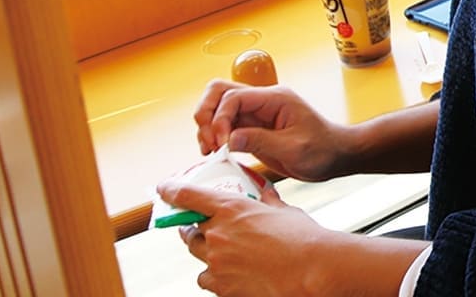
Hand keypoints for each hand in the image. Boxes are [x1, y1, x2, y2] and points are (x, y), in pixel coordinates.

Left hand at [161, 179, 329, 296]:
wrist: (312, 272)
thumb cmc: (304, 238)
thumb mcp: (285, 211)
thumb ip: (268, 201)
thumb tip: (265, 191)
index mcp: (231, 209)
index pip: (188, 196)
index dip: (171, 191)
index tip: (163, 189)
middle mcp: (217, 235)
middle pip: (189, 231)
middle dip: (191, 228)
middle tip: (196, 226)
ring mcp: (217, 263)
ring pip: (198, 256)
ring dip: (204, 252)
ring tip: (218, 252)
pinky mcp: (222, 287)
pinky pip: (207, 279)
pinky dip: (214, 275)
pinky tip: (229, 273)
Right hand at [194, 80, 347, 181]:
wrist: (336, 156)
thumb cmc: (322, 150)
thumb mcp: (293, 149)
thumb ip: (260, 142)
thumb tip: (229, 139)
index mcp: (275, 98)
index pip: (234, 96)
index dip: (220, 119)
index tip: (222, 144)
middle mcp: (262, 101)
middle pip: (219, 91)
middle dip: (206, 115)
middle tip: (208, 143)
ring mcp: (256, 113)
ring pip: (218, 106)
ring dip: (206, 126)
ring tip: (209, 150)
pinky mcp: (252, 127)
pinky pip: (225, 124)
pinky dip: (214, 136)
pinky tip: (216, 153)